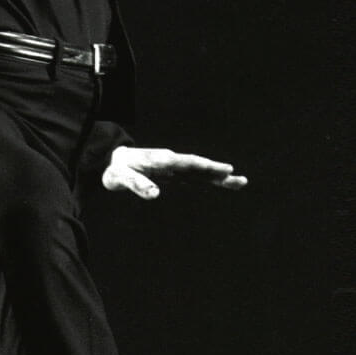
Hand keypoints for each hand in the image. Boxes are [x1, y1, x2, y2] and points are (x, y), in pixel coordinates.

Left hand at [101, 146, 247, 199]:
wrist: (114, 160)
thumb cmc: (116, 169)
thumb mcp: (120, 178)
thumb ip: (136, 184)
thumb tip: (156, 194)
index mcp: (161, 160)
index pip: (187, 162)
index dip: (205, 166)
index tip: (223, 169)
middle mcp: (171, 161)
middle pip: (199, 166)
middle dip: (219, 172)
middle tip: (239, 178)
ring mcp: (175, 168)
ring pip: (201, 172)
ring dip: (219, 177)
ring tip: (240, 182)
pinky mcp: (175, 174)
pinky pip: (195, 178)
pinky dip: (210, 181)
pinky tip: (223, 184)